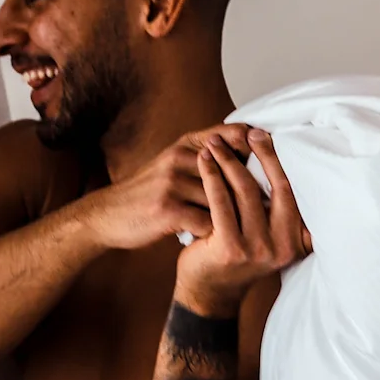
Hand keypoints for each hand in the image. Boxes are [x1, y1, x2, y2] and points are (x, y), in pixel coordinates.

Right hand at [80, 124, 255, 250]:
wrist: (106, 216)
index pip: (235, 136)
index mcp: (185, 145)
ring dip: (235, 219)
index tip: (274, 172)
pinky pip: (207, 223)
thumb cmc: (147, 194)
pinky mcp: (167, 210)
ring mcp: (173, 183)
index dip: (259, 152)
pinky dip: (215, 235)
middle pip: (235, 172)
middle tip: (270, 210)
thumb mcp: (173, 166)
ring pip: (224, 201)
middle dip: (254, 192)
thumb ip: (207, 159)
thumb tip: (256, 160)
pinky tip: (217, 243)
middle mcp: (180, 158)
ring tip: (247, 231)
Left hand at [174, 130, 310, 315]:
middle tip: (240, 132)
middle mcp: (284, 245)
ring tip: (214, 143)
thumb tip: (271, 158)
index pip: (292, 189)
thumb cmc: (233, 253)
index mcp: (298, 239)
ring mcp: (258, 249)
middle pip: (272, 187)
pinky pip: (220, 202)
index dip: (277, 160)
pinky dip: (211, 176)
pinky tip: (202, 160)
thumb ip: (272, 209)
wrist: (208, 290)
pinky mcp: (231, 248)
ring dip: (228, 162)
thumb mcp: (263, 233)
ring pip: (244, 192)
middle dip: (255, 155)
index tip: (262, 135)